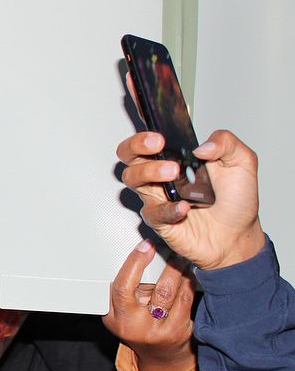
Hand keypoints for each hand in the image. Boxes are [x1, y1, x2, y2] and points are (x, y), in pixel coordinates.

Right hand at [103, 240, 194, 370]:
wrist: (160, 357)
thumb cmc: (137, 328)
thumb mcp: (119, 313)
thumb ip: (123, 291)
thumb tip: (139, 256)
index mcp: (117, 318)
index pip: (122, 287)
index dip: (135, 264)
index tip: (145, 247)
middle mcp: (137, 326)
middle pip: (155, 289)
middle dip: (166, 265)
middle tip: (171, 249)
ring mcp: (159, 330)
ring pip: (173, 292)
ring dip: (179, 271)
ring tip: (180, 259)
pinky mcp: (179, 331)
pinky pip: (185, 300)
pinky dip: (187, 284)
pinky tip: (188, 275)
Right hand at [117, 129, 265, 269]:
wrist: (238, 236)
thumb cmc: (234, 202)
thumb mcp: (242, 162)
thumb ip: (226, 143)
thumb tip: (203, 146)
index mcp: (176, 158)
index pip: (147, 140)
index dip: (143, 134)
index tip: (159, 135)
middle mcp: (161, 176)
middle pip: (129, 156)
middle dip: (136, 146)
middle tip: (156, 145)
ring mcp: (158, 197)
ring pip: (132, 179)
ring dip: (150, 172)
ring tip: (174, 173)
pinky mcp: (159, 220)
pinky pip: (153, 212)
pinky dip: (168, 208)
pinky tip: (184, 206)